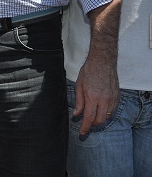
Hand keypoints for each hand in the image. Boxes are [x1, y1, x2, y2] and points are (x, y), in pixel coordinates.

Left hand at [72, 0, 121, 134]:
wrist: (103, 61)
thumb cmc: (89, 71)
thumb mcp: (79, 86)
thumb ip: (78, 102)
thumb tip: (76, 114)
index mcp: (92, 97)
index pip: (89, 118)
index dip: (85, 127)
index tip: (82, 132)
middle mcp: (104, 100)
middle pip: (100, 120)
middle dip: (92, 125)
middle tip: (86, 125)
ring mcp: (112, 99)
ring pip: (107, 116)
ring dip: (99, 119)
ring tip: (92, 117)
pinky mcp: (117, 96)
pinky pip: (112, 110)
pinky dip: (106, 113)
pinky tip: (100, 110)